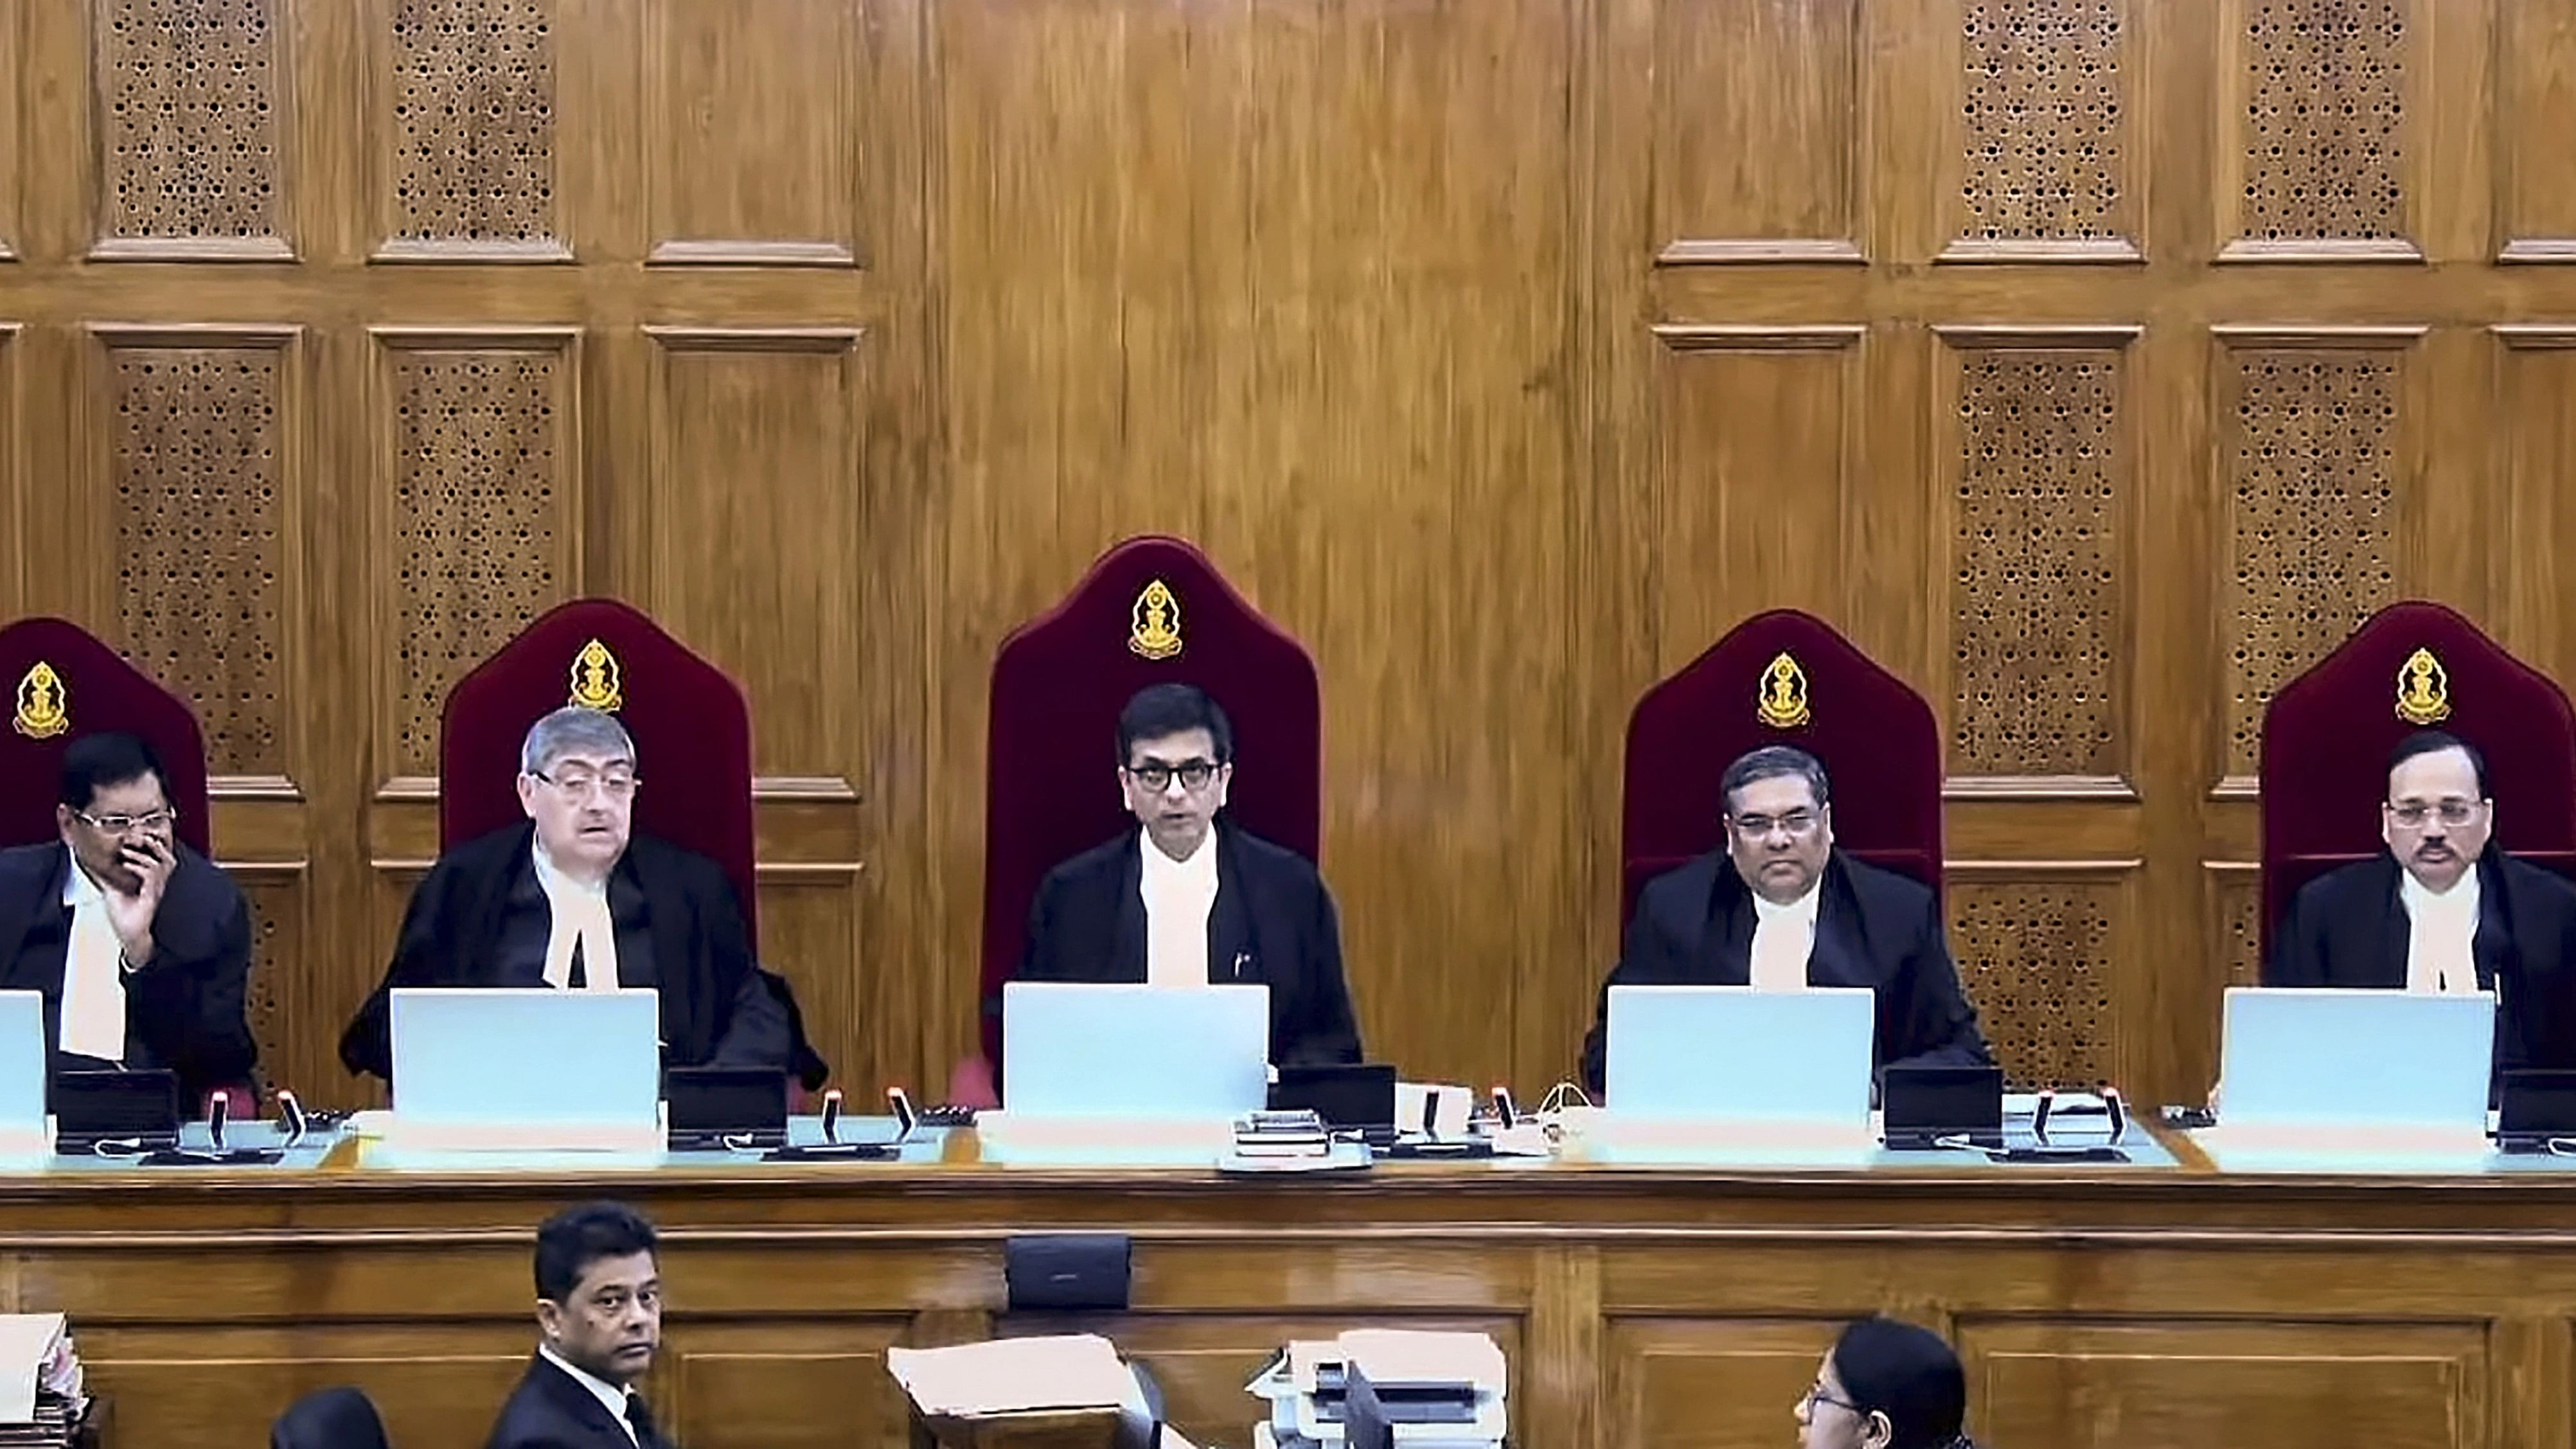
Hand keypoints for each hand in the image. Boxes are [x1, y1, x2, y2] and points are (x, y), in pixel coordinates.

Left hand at [104, 833, 173, 966]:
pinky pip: (151, 876)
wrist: (130, 935)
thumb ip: (106, 877)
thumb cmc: (125, 917)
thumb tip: (91, 866)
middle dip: (153, 844)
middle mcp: (157, 883)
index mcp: (150, 880)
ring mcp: (156, 889)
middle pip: (166, 856)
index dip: (150, 844)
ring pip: (160, 863)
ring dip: (141, 854)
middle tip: (137, 835)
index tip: (133, 835)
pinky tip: (126, 865)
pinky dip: (138, 867)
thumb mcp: (111, 890)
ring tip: (126, 849)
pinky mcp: (152, 896)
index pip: (157, 857)